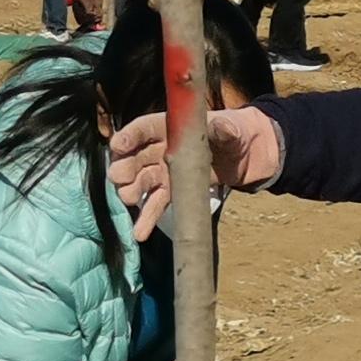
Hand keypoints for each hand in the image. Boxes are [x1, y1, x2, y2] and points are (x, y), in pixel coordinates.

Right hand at [107, 105, 279, 237]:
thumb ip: (225, 129)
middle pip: (135, 158)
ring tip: (129, 200)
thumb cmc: (233, 134)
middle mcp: (159, 149)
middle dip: (124, 168)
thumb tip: (225, 127)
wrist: (243, 156)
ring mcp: (163, 173)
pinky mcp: (172, 192)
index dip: (128, 136)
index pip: (142, 129)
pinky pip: (156, 205)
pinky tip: (139, 233)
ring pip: (141, 182)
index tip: (117, 146)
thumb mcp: (231, 129)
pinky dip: (146, 219)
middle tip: (119, 178)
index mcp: (169, 127)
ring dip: (131, 191)